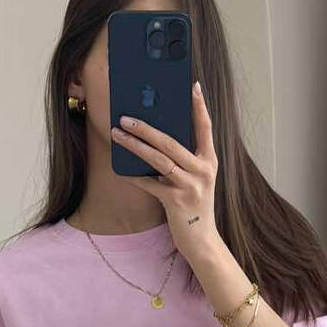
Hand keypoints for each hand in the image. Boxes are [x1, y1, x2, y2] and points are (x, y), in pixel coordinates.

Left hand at [110, 81, 218, 259]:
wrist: (201, 240)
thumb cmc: (193, 205)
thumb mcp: (195, 179)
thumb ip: (184, 160)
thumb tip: (156, 138)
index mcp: (209, 161)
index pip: (205, 128)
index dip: (199, 106)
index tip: (192, 86)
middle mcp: (202, 170)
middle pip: (171, 142)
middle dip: (146, 127)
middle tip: (125, 117)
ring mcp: (190, 186)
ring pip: (158, 159)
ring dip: (135, 145)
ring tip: (117, 134)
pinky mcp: (176, 201)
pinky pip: (150, 184)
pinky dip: (134, 176)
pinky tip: (121, 169)